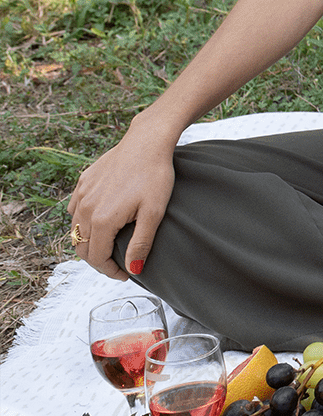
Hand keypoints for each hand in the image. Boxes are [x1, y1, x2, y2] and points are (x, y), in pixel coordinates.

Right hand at [68, 116, 175, 279]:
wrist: (147, 141)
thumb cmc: (154, 175)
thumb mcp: (153, 213)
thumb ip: (141, 244)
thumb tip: (132, 270)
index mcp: (102, 219)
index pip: (97, 258)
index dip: (110, 271)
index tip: (125, 273)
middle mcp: (85, 208)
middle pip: (81, 247)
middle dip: (98, 260)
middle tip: (117, 263)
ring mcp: (82, 193)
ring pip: (75, 229)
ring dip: (89, 241)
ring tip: (109, 244)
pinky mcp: (83, 181)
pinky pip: (75, 209)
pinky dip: (82, 221)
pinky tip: (99, 220)